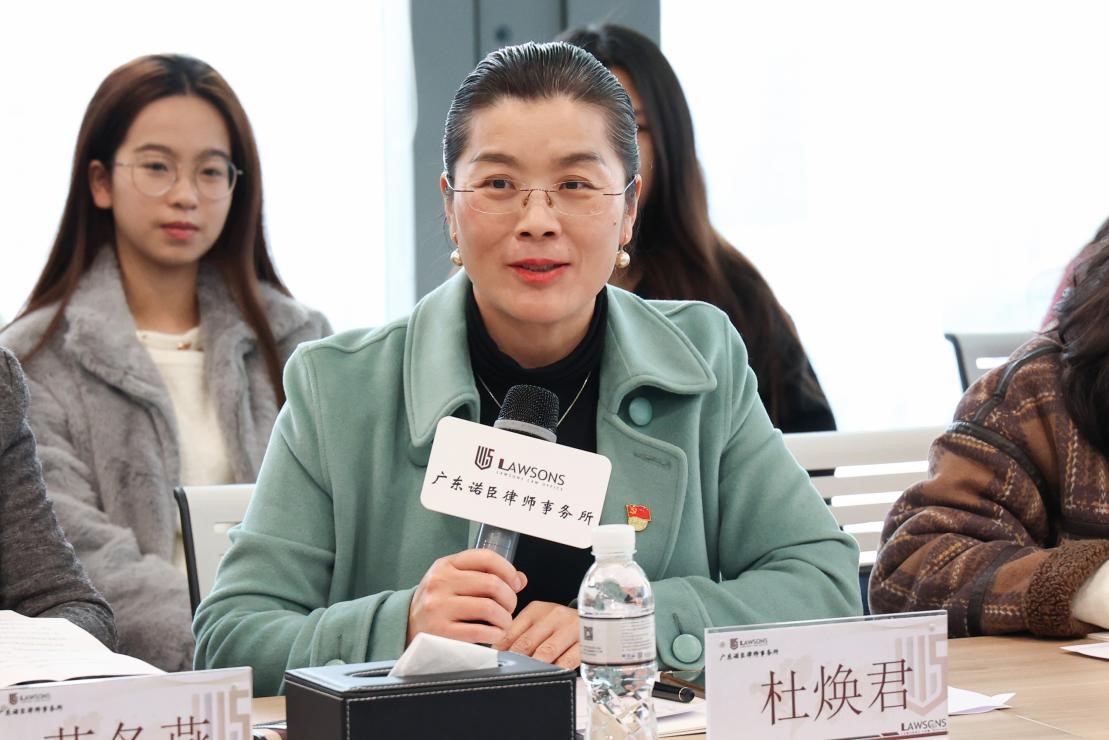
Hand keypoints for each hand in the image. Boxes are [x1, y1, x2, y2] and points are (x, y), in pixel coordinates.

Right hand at [407, 549, 526, 645]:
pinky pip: (480, 632)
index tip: (515, 582)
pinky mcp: (440, 632)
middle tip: (509, 607)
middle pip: (492, 584)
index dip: (508, 569)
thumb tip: (520, 579)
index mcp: (445, 565)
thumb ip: (486, 576)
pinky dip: (495, 633)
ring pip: (489, 608)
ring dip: (505, 618)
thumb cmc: (437, 603)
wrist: (406, 626)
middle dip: (509, 598)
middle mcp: (440, 583)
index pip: (485, 557)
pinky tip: (494, 633)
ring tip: (503, 622)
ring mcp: (438, 607)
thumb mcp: (455, 581)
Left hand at [494, 601, 579, 668]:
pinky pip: (567, 660)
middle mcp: (554, 615)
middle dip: (516, 661)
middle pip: (527, 643)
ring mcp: (571, 627)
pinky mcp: (587, 642)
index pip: (511, 631)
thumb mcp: (539, 623)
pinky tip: (551, 673)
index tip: (495, 664)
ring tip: (527, 676)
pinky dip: (556, 669)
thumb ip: (520, 635)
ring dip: (535, 667)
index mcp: (536, 610)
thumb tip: (498, 655)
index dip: (501, 651)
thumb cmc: (559, 625)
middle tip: (508, 674)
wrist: (595, 618)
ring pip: (546, 652)